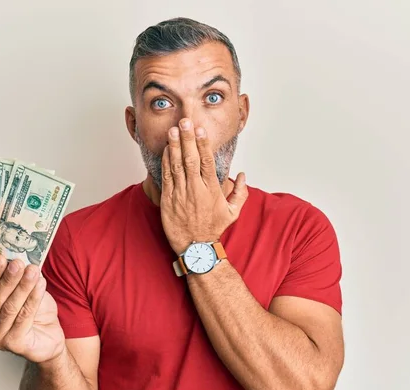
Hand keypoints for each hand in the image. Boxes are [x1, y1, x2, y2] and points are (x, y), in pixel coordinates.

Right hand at [0, 255, 64, 363]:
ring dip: (22, 286)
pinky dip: (33, 298)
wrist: (51, 340)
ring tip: (32, 270)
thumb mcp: (25, 293)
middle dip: (8, 279)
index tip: (2, 257)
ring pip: (10, 307)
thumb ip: (17, 280)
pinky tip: (40, 284)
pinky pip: (24, 317)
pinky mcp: (14, 344)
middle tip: (18, 263)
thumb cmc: (36, 317)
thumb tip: (16, 258)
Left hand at [160, 118, 248, 254]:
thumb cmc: (213, 229)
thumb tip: (243, 176)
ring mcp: (180, 194)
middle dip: (187, 139)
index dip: (203, 145)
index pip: (207, 162)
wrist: (195, 247)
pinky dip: (166, 162)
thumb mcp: (233, 212)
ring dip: (174, 147)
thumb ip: (240, 193)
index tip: (200, 130)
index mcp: (211, 190)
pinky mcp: (168, 200)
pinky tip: (166, 149)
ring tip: (173, 131)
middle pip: (191, 159)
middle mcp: (195, 190)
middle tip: (185, 122)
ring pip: (176, 166)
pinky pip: (167, 177)